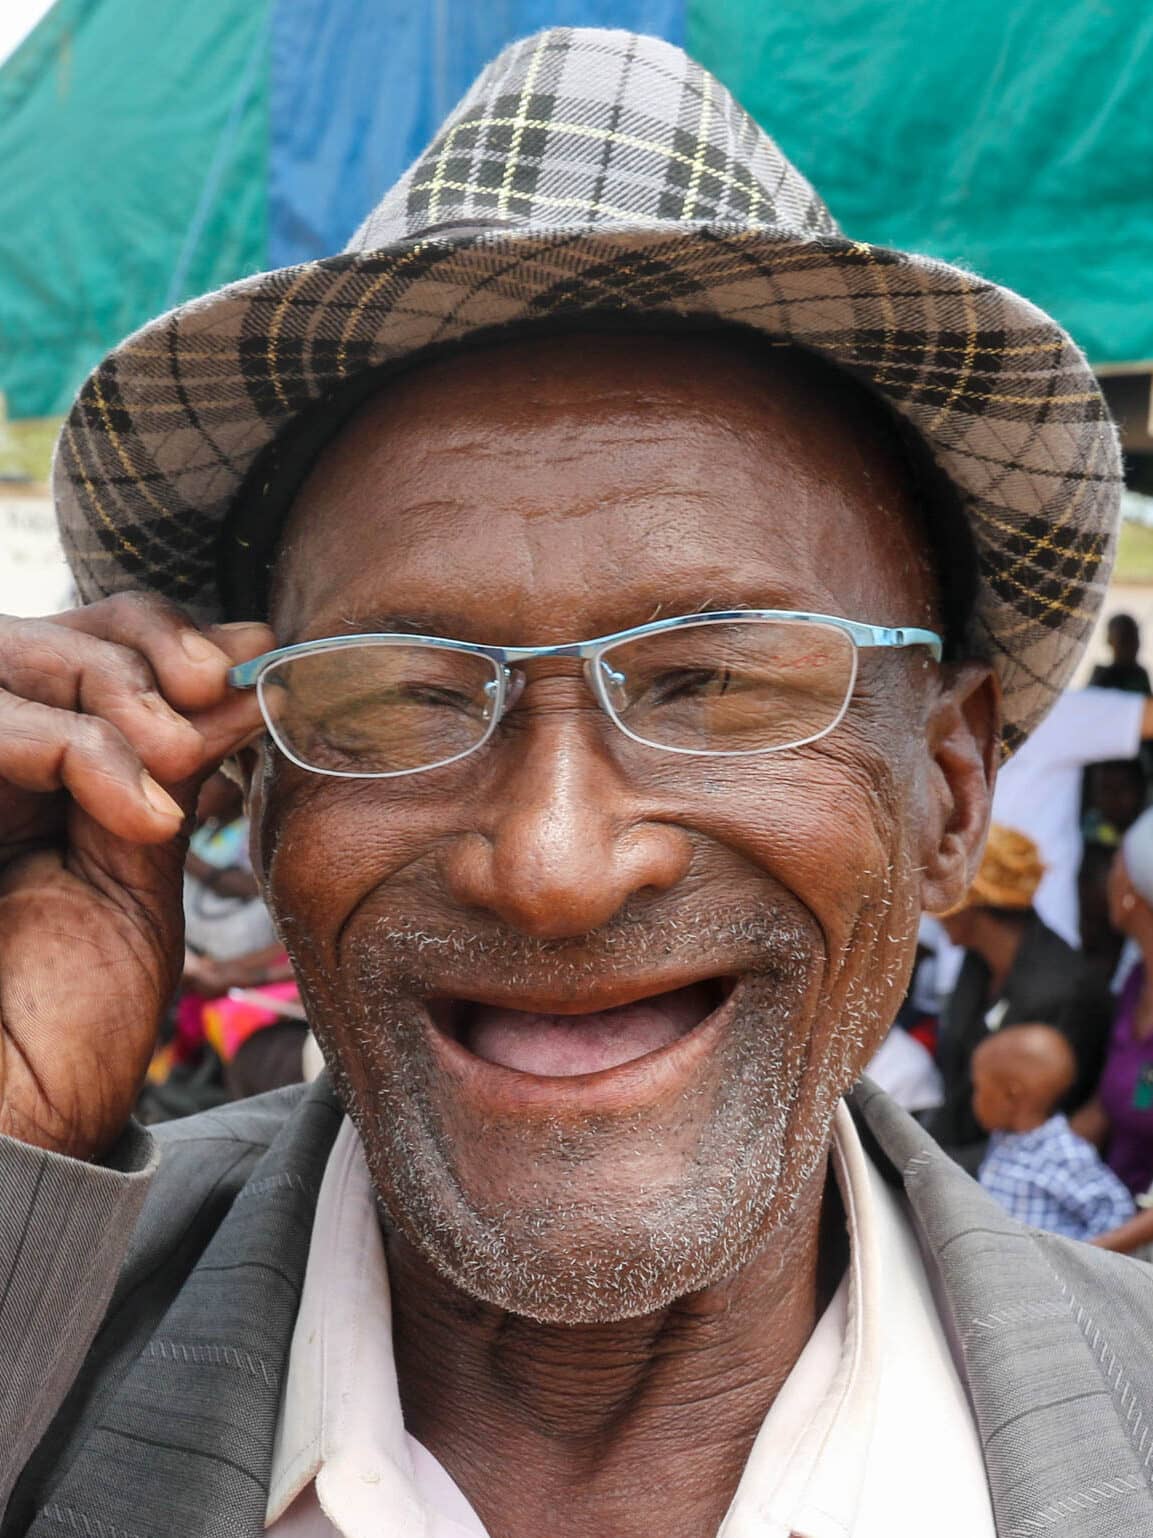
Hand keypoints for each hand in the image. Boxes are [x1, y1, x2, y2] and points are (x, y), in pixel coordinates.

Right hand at [0, 595, 272, 1158]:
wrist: (18, 1127)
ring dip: (118, 693)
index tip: (252, 661)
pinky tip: (146, 819)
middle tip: (222, 694)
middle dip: (149, 649)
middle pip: (53, 630)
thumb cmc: (73, 1015)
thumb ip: (173, 771)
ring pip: (13, 655)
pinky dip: (82, 751)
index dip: (167, 632)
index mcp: (34, 768)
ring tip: (181, 767)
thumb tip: (243, 670)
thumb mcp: (141, 871)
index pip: (91, 637)